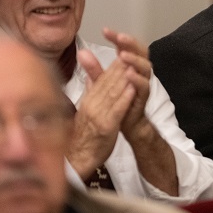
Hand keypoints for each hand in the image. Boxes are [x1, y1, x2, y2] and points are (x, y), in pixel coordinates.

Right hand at [67, 48, 134, 178]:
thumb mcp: (86, 109)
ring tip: (135, 65)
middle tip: (133, 54)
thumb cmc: (84, 134)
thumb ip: (89, 91)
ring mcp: (98, 115)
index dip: (114, 65)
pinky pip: (117, 109)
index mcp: (88, 99)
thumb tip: (91, 74)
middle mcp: (92, 104)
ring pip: (113, 92)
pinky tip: (133, 88)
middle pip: (108, 82)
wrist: (77, 159)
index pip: (102, 78)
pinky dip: (125, 97)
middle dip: (121, 67)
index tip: (125, 53)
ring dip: (125, 78)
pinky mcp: (106, 126)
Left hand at [102, 27, 152, 135]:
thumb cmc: (117, 100)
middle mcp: (138, 70)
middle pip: (140, 51)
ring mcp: (142, 82)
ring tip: (123, 55)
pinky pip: (144, 85)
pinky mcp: (143, 96)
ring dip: (135, 59)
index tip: (105, 30)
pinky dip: (137, 79)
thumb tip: (81, 52)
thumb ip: (94, 68)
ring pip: (145, 66)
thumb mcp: (102, 83)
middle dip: (130, 43)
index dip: (117, 37)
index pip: (125, 46)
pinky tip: (129, 74)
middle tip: (119, 37)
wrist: (126, 123)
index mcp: (128, 64)